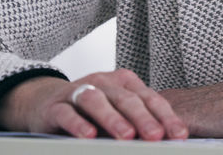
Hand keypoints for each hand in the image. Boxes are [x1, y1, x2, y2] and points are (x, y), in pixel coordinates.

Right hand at [0, 69, 187, 139]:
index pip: (149, 98)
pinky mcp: (55, 106)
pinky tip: (89, 136)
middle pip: (126, 99)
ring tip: (126, 137)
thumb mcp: (115, 111)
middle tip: (156, 136)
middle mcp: (103, 82)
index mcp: (124, 82)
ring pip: (97, 101)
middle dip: (143, 119)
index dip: (165, 116)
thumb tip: (163, 140)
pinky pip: (67, 113)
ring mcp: (78, 91)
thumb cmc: (88, 109)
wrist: (44, 100)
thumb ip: (136, 121)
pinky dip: (78, 124)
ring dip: (113, 119)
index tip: (178, 134)